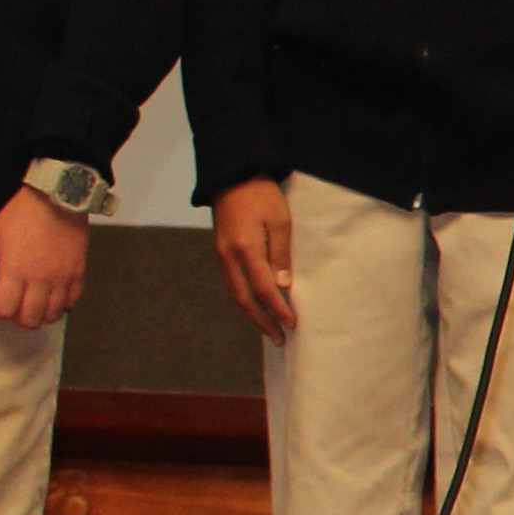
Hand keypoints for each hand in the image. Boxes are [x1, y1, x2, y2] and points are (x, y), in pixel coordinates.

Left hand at [0, 188, 88, 329]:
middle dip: (15, 317)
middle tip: (12, 302)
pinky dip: (60, 305)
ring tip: (31, 301)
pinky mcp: (77, 273)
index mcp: (15, 271)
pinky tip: (50, 294)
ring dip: (38, 314)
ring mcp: (61, 279)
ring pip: (52, 316)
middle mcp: (40, 280)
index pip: (3, 310)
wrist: (56, 198)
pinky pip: (71, 302)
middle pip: (29, 320)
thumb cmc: (22, 215)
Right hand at [211, 179, 297, 341]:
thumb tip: (282, 287)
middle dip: (261, 321)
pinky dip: (244, 298)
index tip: (292, 324)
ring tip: (269, 328)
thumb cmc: (262, 195)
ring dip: (251, 313)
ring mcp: (221, 254)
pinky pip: (231, 282)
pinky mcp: (221, 251)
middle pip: (243, 299)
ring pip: (234, 293)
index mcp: (245, 249)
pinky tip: (256, 306)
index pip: (263, 289)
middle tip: (279, 339)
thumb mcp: (280, 221)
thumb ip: (280, 254)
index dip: (278, 310)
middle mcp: (228, 256)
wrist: (232, 175)